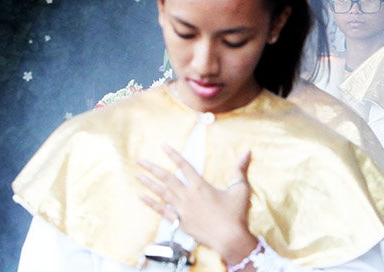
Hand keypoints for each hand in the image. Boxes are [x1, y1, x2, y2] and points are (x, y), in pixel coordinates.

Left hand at [137, 146, 258, 265]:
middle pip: (167, 178)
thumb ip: (240, 169)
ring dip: (148, 183)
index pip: (184, 166)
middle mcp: (188, 196)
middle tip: (139, 160)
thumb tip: (247, 151)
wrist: (229, 238)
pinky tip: (142, 198)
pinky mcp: (180, 222)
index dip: (173, 155)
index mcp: (201, 186)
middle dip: (152, 168)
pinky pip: (162, 211)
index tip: (163, 146)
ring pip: (161, 193)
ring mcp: (182, 210)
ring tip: (137, 175)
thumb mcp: (240, 189)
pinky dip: (151, 204)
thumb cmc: (236, 214)